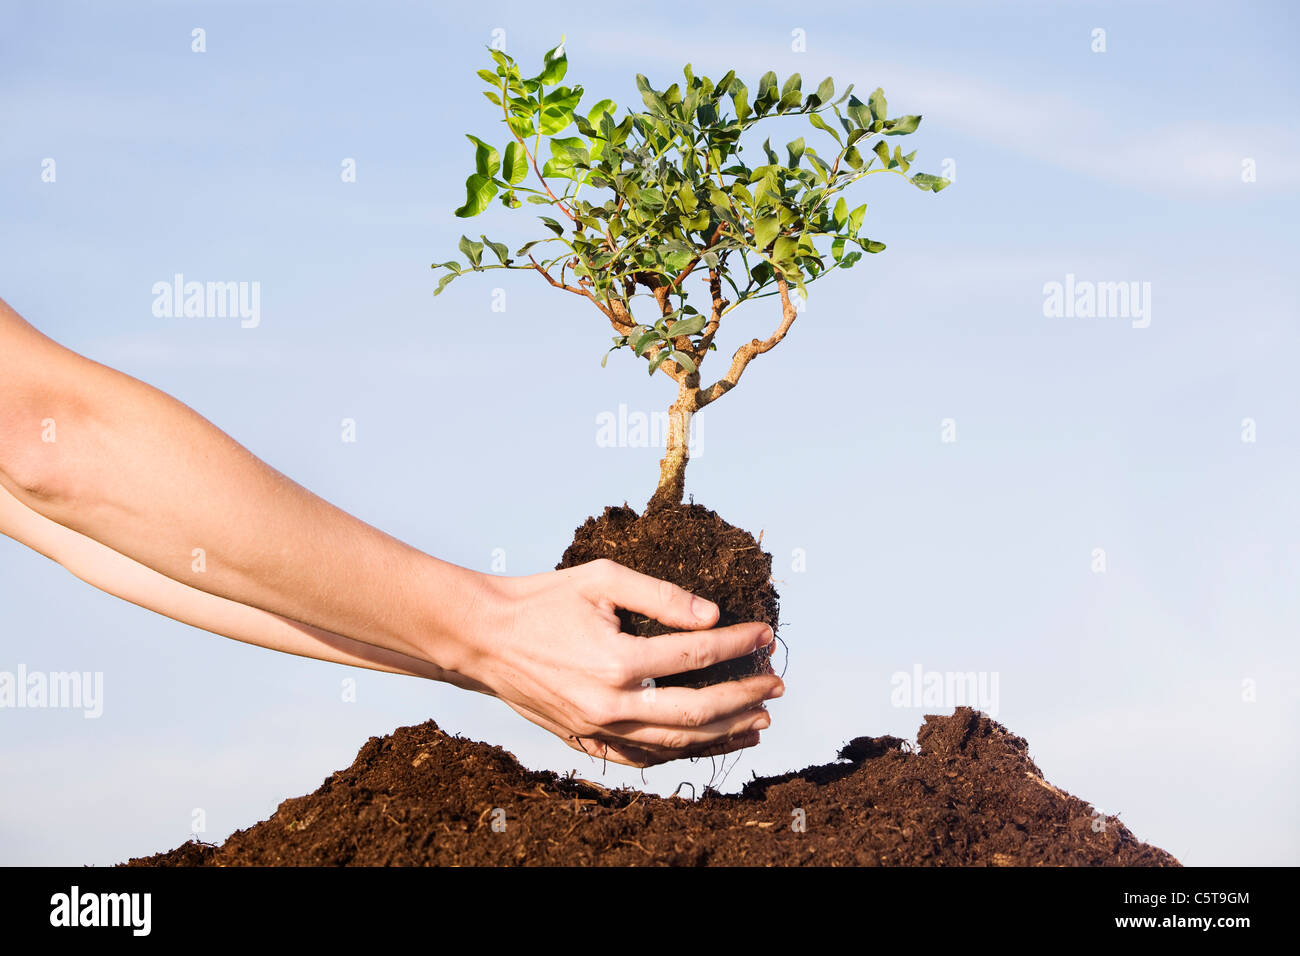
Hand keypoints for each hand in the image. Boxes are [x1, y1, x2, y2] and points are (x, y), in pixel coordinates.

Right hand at [461, 558, 783, 767]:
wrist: (483, 636)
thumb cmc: (543, 599)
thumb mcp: (601, 579)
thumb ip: (661, 595)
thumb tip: (712, 614)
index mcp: (618, 660)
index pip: (697, 655)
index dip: (738, 645)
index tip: (765, 634)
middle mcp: (611, 703)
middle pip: (697, 711)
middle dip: (745, 698)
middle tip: (776, 685)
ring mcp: (597, 729)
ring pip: (675, 745)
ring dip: (723, 734)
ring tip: (758, 722)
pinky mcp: (585, 741)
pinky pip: (641, 760)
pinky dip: (679, 755)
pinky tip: (704, 744)